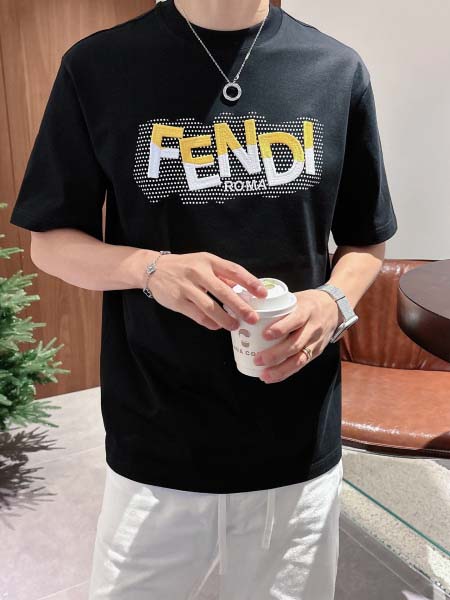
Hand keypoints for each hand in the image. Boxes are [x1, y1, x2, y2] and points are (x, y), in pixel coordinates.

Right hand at [145, 251, 267, 330]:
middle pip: (223, 291)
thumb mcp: (204, 263)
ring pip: (210, 306)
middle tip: (253, 317)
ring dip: (225, 319)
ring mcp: (186, 287)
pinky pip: (197, 315)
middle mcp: (198, 272)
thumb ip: (223, 275)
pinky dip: (209, 322)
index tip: (263, 294)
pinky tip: (217, 326)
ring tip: (235, 326)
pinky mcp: (177, 301)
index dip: (250, 282)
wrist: (154, 269)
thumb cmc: (185, 267)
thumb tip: (245, 289)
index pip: (233, 270)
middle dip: (240, 306)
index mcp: (209, 261)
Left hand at [253, 289, 341, 382]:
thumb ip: (278, 305)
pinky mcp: (316, 352)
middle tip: (257, 359)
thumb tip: (250, 309)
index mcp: (307, 310)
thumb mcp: (296, 298)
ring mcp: (316, 342)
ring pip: (299, 359)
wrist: (334, 308)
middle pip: (295, 344)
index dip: (281, 328)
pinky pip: (301, 365)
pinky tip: (272, 377)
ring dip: (280, 369)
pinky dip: (286, 373)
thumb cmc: (308, 303)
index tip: (265, 335)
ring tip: (264, 375)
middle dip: (275, 354)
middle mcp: (313, 327)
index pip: (296, 319)